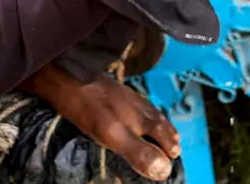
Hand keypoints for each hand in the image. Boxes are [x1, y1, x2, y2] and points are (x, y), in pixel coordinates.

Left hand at [24, 65, 178, 179]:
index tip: (172, 162)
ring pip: (154, 117)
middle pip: (163, 127)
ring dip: (161, 128)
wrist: (75, 79)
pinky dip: (147, 117)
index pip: (167, 140)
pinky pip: (142, 109)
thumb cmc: (94, 111)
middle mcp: (145, 111)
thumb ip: (140, 153)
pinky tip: (139, 117)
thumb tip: (164, 171)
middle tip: (174, 149)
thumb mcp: (116, 137)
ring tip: (164, 135)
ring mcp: (134, 100)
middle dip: (169, 139)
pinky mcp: (122, 94)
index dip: (169, 152)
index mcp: (147, 121)